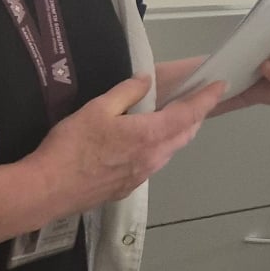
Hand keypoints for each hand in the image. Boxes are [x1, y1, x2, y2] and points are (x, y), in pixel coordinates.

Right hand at [32, 75, 226, 215]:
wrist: (49, 189)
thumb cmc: (71, 146)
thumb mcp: (97, 109)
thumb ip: (126, 93)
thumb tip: (146, 81)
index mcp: (148, 135)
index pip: (188, 114)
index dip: (206, 99)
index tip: (220, 87)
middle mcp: (152, 157)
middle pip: (185, 135)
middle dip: (196, 116)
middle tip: (197, 100)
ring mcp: (141, 175)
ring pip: (170, 151)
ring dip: (178, 134)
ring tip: (175, 118)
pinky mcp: (128, 187)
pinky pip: (153, 164)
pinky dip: (159, 148)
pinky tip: (145, 143)